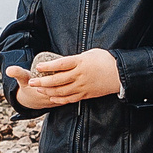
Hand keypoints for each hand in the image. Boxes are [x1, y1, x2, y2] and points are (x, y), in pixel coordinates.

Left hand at [4, 48, 120, 108]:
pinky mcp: (86, 94)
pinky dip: (60, 99)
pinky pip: (70, 98)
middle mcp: (79, 75)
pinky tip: (52, 98)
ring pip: (61, 91)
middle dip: (42, 81)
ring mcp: (82, 86)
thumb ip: (77, 58)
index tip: (38, 67)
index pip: (60, 65)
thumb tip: (67, 61)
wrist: (120, 74)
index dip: (47, 66)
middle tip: (32, 82)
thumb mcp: (91, 53)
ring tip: (39, 90)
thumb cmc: (107, 60)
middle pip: (57, 80)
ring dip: (48, 91)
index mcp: (80, 62)